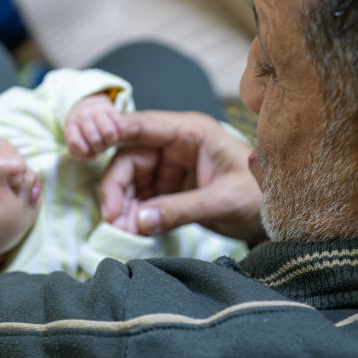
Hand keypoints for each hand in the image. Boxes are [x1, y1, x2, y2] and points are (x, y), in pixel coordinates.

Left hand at [64, 94, 122, 160]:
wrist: (88, 106)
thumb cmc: (82, 131)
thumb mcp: (75, 139)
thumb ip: (79, 153)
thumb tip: (93, 156)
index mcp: (71, 124)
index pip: (75, 142)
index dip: (84, 151)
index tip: (89, 151)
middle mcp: (83, 116)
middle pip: (94, 139)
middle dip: (100, 148)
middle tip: (101, 147)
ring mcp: (97, 111)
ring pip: (108, 131)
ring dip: (111, 142)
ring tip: (110, 142)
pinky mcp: (110, 109)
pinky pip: (119, 125)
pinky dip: (120, 134)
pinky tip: (117, 136)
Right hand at [99, 111, 266, 243]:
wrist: (272, 217)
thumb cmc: (258, 197)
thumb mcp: (224, 200)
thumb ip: (182, 209)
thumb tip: (138, 222)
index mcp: (191, 133)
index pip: (143, 127)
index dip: (111, 134)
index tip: (85, 149)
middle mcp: (176, 146)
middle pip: (129, 159)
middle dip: (117, 189)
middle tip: (114, 220)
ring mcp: (171, 168)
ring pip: (131, 181)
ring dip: (122, 205)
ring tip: (123, 231)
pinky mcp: (170, 190)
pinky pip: (142, 199)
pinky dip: (134, 215)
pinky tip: (133, 231)